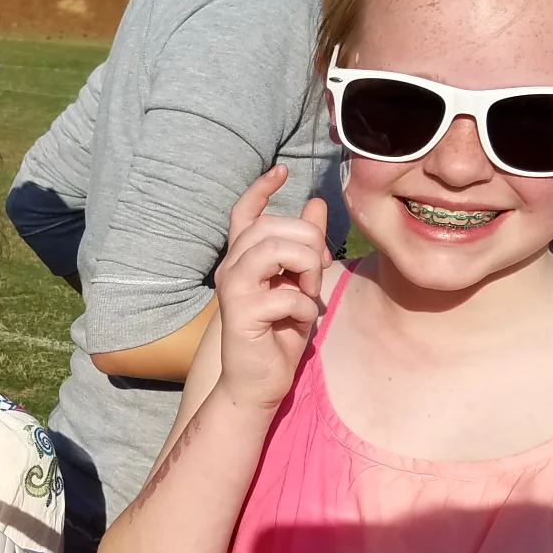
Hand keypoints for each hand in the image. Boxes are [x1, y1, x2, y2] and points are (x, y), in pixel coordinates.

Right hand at [213, 165, 329, 414]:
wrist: (259, 382)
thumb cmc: (279, 334)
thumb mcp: (300, 284)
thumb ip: (306, 246)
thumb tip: (316, 204)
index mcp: (243, 259)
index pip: (244, 213)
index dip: (261, 188)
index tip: (282, 169)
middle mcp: (231, 268)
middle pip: (269, 227)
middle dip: (307, 240)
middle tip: (321, 267)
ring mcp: (232, 289)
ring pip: (273, 250)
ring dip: (305, 268)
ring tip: (310, 291)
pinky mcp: (240, 313)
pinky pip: (283, 294)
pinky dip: (303, 306)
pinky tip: (302, 319)